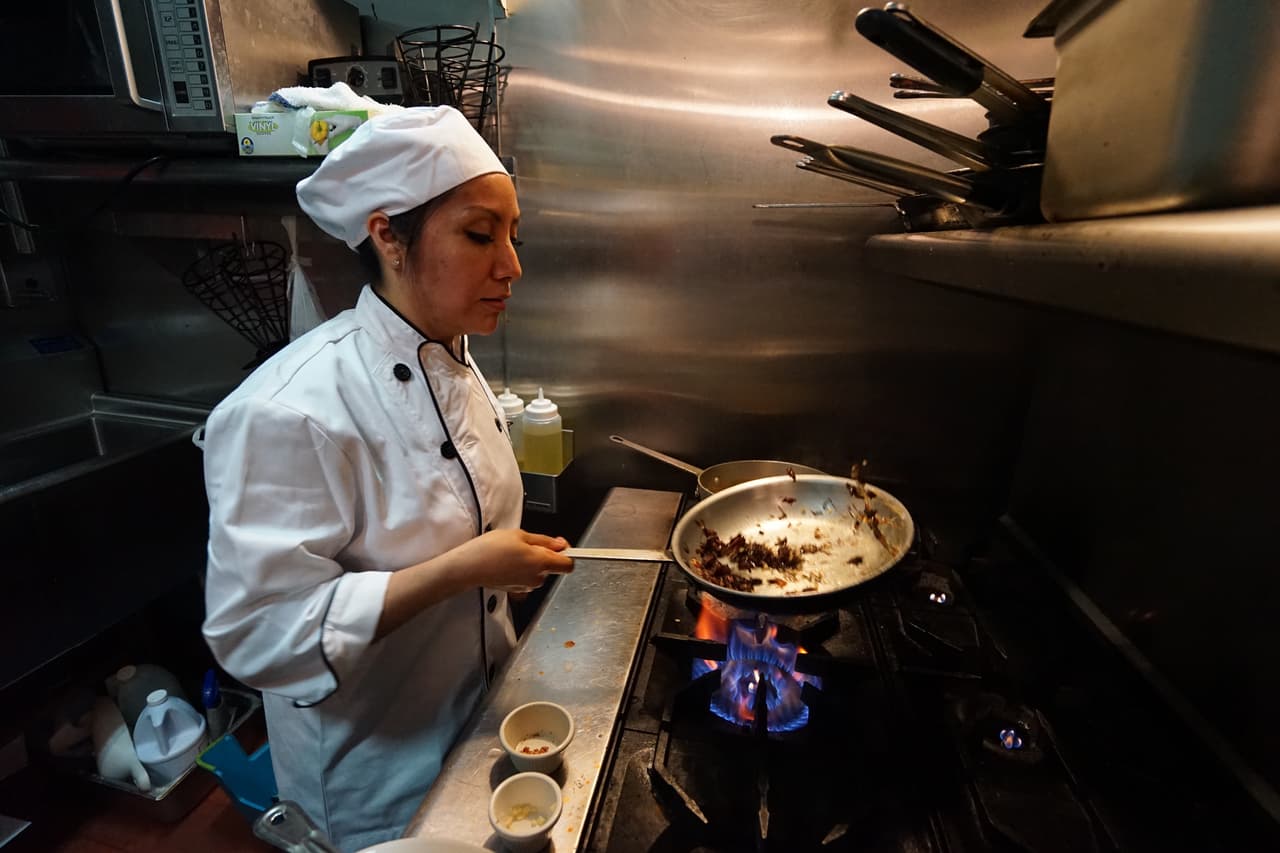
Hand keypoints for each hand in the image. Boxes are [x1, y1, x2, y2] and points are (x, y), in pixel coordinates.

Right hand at [453, 528, 573, 591]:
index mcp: (541, 562)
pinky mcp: (516, 589)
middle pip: (552, 567)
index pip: (569, 564)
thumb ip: (545, 541)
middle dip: (544, 554)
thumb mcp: (520, 535)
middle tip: (526, 543)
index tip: (559, 544)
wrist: (469, 567)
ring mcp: (527, 586)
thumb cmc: (491, 549)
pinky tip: (507, 561)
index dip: (567, 553)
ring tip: (513, 551)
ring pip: (539, 572)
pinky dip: (521, 569)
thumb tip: (561, 545)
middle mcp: (537, 578)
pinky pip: (527, 577)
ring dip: (532, 562)